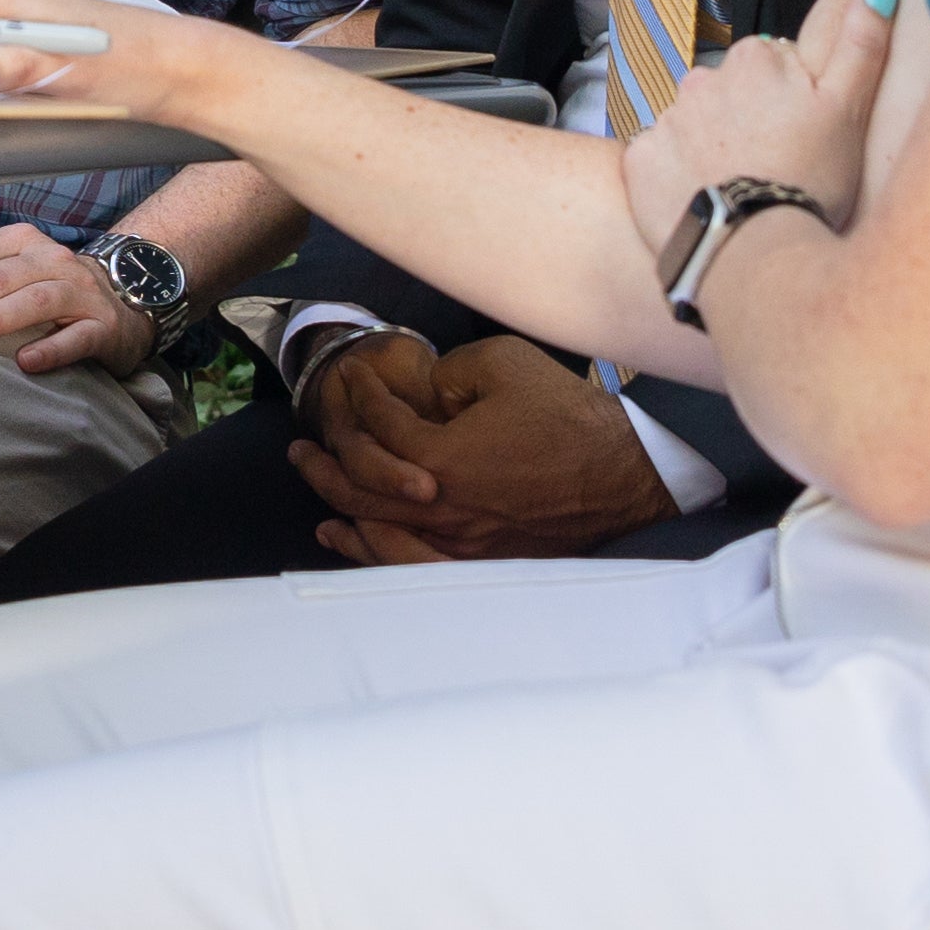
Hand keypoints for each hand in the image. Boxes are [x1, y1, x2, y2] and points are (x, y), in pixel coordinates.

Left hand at [0, 222, 155, 377]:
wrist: (123, 301)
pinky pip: (77, 337)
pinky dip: (51, 348)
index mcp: (19, 242)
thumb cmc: (48, 286)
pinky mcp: (103, 326)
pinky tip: (26, 363)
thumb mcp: (5, 266)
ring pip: (33, 300)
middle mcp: (50, 260)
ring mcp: (79, 291)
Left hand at [289, 331, 678, 564]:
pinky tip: (348, 538)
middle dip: (322, 461)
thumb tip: (419, 391)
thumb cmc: (571, 418)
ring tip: (313, 481)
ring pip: (375, 532)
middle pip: (357, 488)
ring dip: (336, 504)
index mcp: (439, 458)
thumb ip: (445, 372)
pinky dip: (369, 551)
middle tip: (300, 445)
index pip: (378, 426)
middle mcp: (439, 509)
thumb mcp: (503, 365)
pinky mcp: (480, 563)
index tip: (353, 378)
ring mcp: (458, 543)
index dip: (361, 396)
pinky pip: (408, 564)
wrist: (628, 476)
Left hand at [615, 0, 904, 250]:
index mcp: (754, 59)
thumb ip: (861, 40)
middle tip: (774, 165)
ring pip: (694, 125)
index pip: (772, 64)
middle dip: (748, 120)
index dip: (791, 102)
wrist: (753, 252)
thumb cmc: (809, 180)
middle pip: (729, 93)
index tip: (801, 136)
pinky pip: (658, 158)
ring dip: (711, 147)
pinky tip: (704, 199)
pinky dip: (676, 175)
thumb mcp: (849, 109)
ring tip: (740, 187)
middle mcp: (701, 78)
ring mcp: (665, 118)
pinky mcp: (638, 160)